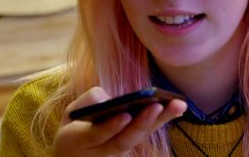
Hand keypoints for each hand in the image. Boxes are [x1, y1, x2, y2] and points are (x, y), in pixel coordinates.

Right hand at [52, 86, 186, 156]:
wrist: (74, 155)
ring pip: (138, 140)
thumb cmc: (75, 126)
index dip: (111, 127)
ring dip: (159, 121)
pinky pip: (145, 135)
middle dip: (142, 123)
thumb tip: (109, 98)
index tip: (125, 115)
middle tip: (158, 105)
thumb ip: (87, 102)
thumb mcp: (71, 113)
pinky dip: (161, 121)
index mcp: (77, 141)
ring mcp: (115, 155)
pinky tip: (177, 108)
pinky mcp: (129, 151)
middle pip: (122, 141)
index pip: (96, 136)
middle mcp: (99, 153)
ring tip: (177, 104)